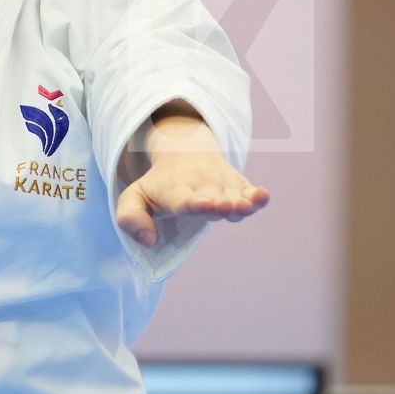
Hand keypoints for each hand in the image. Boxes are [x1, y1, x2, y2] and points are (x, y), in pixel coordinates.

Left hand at [114, 113, 269, 246]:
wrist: (185, 152)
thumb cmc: (159, 185)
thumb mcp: (134, 197)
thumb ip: (131, 219)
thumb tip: (149, 241)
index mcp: (174, 191)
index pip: (183, 199)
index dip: (193, 203)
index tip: (200, 204)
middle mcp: (201, 187)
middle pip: (212, 199)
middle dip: (217, 204)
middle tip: (221, 207)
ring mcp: (221, 185)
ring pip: (233, 197)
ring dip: (240, 203)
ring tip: (244, 206)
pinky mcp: (238, 185)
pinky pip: (249, 190)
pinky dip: (257, 195)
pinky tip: (264, 196)